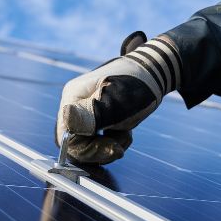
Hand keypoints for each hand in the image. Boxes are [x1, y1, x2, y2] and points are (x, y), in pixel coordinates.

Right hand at [55, 31, 181, 163]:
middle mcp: (74, 104)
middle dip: (102, 148)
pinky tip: (126, 131)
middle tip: (125, 140)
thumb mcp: (117, 101)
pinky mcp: (96, 117)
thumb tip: (67, 123)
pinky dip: (113, 141)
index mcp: (73, 97)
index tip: (115, 149)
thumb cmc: (136, 84)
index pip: (68, 137)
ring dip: (110, 144)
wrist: (154, 70)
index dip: (89, 150)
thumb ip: (92, 115)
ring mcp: (85, 111)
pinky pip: (98, 140)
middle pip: (77, 142)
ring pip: (88, 144)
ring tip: (127, 132)